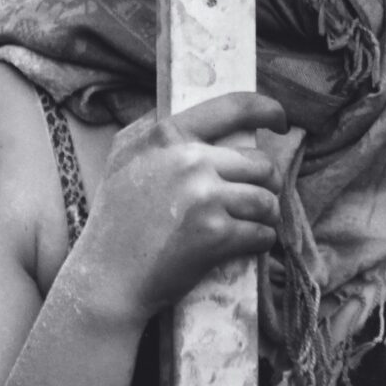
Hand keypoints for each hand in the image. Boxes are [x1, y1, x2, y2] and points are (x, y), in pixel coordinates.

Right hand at [66, 90, 288, 330]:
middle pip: (261, 163)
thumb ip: (156, 129)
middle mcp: (188, 161)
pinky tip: (248, 244)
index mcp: (167, 136)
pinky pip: (263, 233)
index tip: (280, 122)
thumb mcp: (124, 156)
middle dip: (268, 183)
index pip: (234, 107)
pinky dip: (262, 241)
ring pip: (267, 200)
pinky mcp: (216, 234)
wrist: (105, 278)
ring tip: (255, 222)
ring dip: (268, 215)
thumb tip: (199, 109)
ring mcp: (204, 197)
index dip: (268, 109)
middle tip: (259, 197)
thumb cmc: (115, 220)